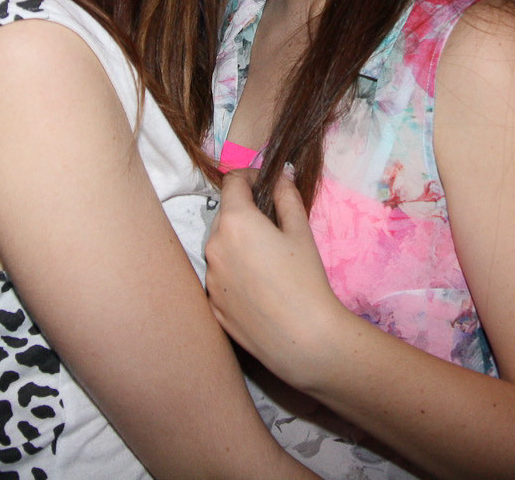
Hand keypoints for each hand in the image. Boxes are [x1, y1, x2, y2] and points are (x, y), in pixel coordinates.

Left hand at [205, 167, 348, 387]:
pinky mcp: (211, 305)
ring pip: (220, 248)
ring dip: (237, 245)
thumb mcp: (301, 232)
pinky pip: (220, 277)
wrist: (303, 338)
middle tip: (273, 227)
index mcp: (235, 222)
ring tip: (267, 263)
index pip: (231, 182)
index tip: (265, 183)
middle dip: (245, 214)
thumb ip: (287, 198)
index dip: (249, 176)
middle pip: (224, 216)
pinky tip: (259, 289)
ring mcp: (209, 278)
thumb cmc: (306, 280)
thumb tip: (281, 177)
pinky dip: (234, 274)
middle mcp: (212, 246)